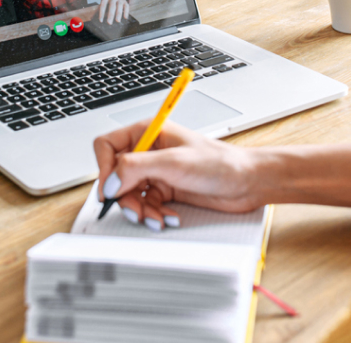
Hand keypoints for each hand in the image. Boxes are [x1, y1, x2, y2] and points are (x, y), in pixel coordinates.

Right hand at [93, 121, 263, 228]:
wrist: (247, 182)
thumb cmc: (220, 163)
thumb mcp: (174, 162)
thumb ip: (136, 167)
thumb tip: (110, 180)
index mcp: (148, 133)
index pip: (107, 146)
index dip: (104, 168)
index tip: (111, 188)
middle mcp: (149, 151)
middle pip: (116, 175)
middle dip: (124, 196)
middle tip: (135, 211)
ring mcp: (157, 172)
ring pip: (129, 194)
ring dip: (139, 210)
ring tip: (155, 218)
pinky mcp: (166, 190)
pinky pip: (146, 205)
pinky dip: (154, 214)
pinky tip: (168, 218)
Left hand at [97, 0, 129, 24]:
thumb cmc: (108, 0)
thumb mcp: (103, 0)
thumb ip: (101, 7)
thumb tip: (94, 18)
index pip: (103, 5)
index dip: (101, 13)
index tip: (100, 20)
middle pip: (112, 6)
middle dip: (110, 15)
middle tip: (109, 23)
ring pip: (119, 6)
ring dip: (118, 14)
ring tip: (117, 21)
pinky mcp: (125, 1)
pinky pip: (126, 7)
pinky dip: (126, 12)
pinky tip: (125, 17)